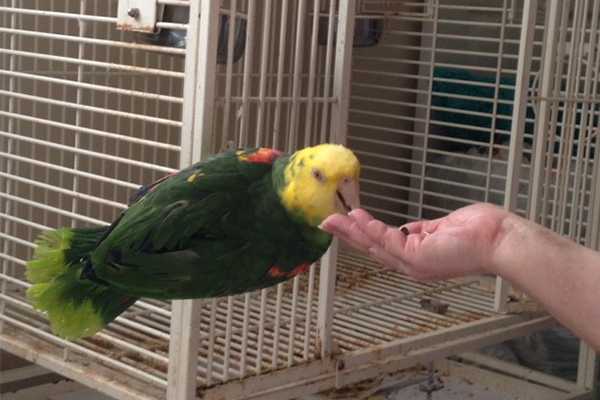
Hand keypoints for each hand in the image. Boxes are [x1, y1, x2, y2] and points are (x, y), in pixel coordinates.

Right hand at [319, 203, 510, 279]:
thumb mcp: (441, 228)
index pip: (382, 246)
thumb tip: (406, 228)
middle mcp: (412, 265)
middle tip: (326, 222)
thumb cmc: (479, 233)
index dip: (362, 235)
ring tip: (332, 220)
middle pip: (372, 249)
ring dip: (351, 231)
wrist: (500, 240)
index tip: (345, 223)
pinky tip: (356, 218)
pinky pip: (387, 239)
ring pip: (374, 246)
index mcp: (417, 258)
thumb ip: (421, 230)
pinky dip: (370, 228)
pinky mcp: (417, 255)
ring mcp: (413, 262)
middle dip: (348, 235)